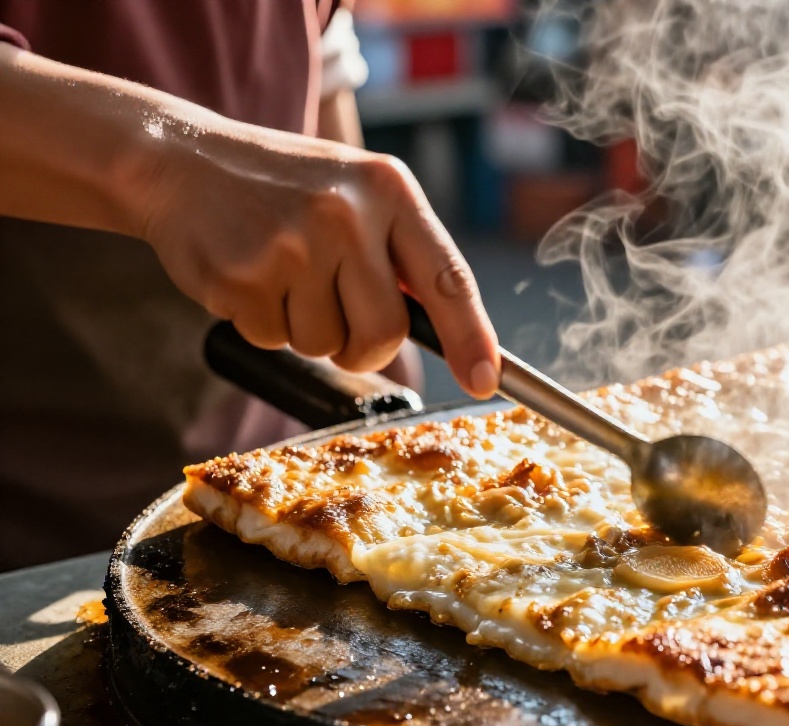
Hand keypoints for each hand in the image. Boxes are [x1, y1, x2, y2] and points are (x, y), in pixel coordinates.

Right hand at [139, 125, 499, 396]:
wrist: (180, 159)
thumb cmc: (285, 189)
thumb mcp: (357, 192)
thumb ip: (402, 252)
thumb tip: (454, 336)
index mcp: (389, 189)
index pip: (448, 278)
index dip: (472, 338)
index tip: (486, 381)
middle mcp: (347, 213)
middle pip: (385, 332)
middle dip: (363, 345)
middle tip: (332, 309)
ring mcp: (292, 244)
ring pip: (326, 345)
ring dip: (305, 328)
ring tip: (280, 271)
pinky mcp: (242, 276)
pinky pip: (274, 340)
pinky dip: (262, 322)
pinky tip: (248, 273)